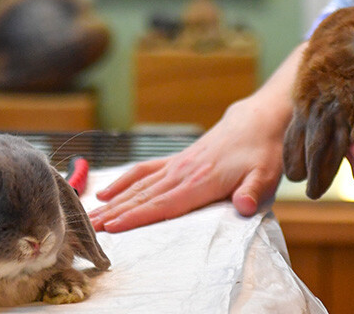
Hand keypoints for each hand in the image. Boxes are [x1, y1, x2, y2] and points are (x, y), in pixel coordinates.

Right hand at [89, 96, 286, 231]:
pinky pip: (143, 171)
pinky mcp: (175, 160)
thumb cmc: (262, 153)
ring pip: (137, 185)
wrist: (256, 122)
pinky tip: (105, 192)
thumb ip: (253, 192)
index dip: (137, 216)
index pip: (163, 204)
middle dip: (114, 214)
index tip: (112, 227)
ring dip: (112, 202)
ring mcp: (176, 164)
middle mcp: (182, 172)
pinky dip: (122, 181)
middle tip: (87, 229)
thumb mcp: (266, 175)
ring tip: (88, 216)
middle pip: (142, 196)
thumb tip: (244, 206)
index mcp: (201, 181)